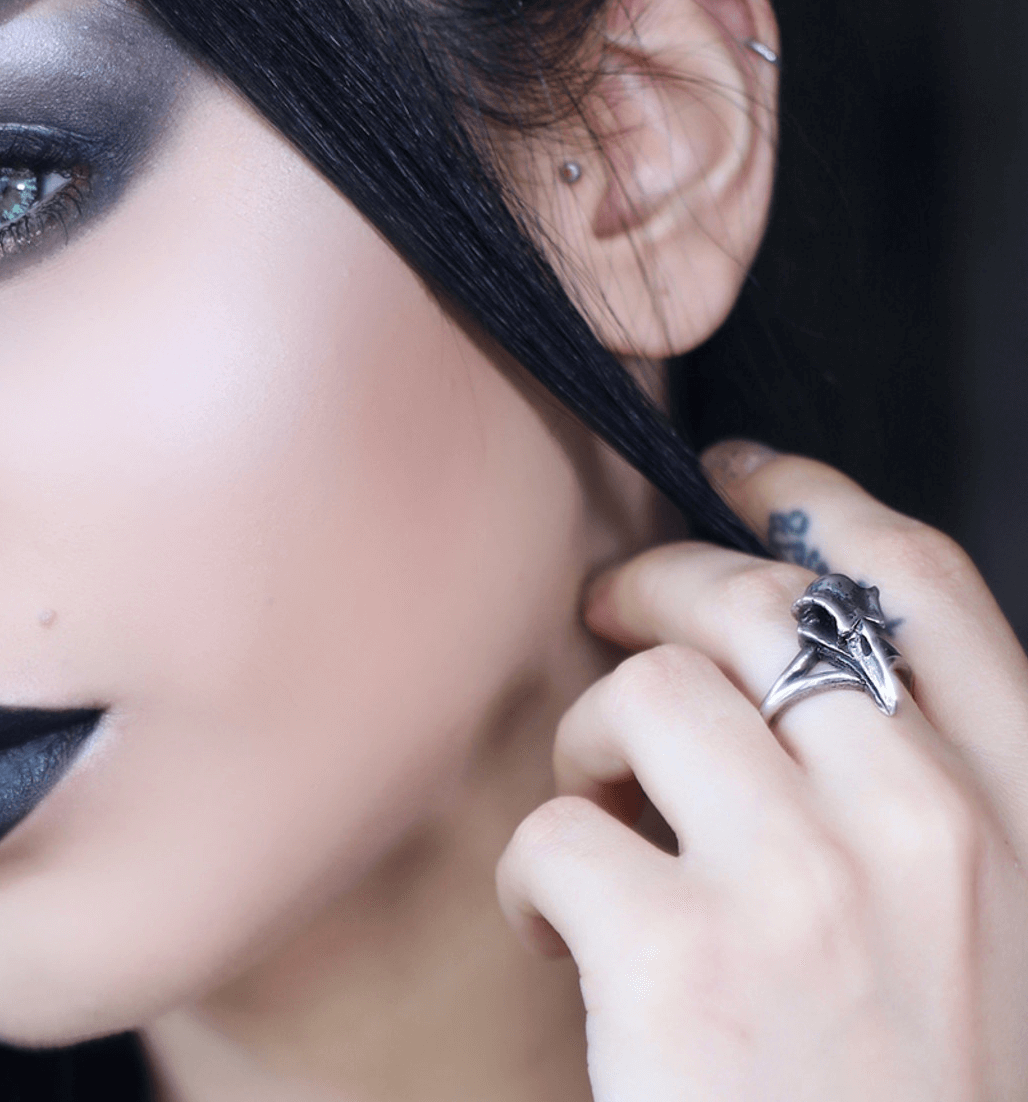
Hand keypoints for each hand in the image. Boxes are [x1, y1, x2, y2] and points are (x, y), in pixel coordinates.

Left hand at [496, 446, 1027, 1100]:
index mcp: (1023, 816)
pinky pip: (560, 828)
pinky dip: (535, 872)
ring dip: (590, 741)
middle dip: (653, 586)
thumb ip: (902, 785)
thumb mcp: (968, 928)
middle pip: (756, 606)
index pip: (920, 582)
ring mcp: (811, 887)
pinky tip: (557, 934)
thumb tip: (773, 651)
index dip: (813, 501)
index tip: (738, 475)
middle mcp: (933, 830)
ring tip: (596, 818)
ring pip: (645, 690)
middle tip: (600, 613)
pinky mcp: (686, 959)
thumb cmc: (900, 1099)